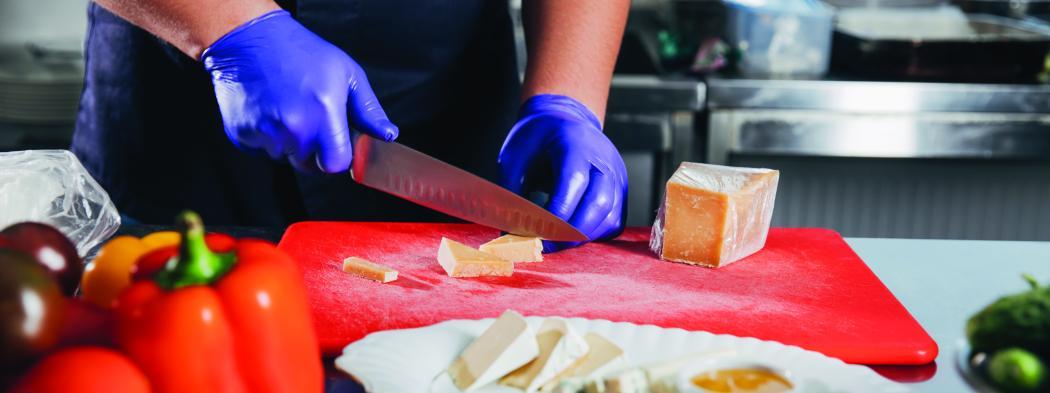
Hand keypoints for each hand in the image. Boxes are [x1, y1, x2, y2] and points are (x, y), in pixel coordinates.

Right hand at [201, 10, 396, 172]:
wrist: (252, 40)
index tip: (336, 143)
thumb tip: (387, 135)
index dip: (338, 156)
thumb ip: (369, 110)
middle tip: (310, 119)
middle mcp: (294, 127)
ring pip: (285, 157)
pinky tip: (269, 109)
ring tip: (287, 108)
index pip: (336, 164)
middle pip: (309, 165)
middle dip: (313, 150)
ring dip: (288, 142)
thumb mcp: (347, 74)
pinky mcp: (241, 133)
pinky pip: (261, 150)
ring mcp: (265, 132)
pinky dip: (265, 136)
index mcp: (324, 114)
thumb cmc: (302, 53)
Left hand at [498, 94, 627, 251]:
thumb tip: (510, 231)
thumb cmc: (537, 137)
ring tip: (556, 243)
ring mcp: (617, 175)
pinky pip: (614, 221)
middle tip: (545, 246)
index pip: (575, 181)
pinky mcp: (621, 190)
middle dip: (571, 232)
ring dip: (583, 237)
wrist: (565, 119)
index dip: (558, 213)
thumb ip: (513, 191)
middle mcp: (603, 159)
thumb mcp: (515, 156)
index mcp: (576, 143)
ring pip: (610, 216)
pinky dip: (594, 234)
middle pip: (599, 203)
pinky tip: (572, 235)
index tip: (537, 234)